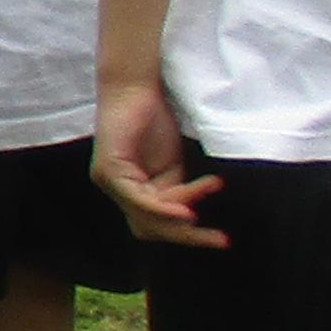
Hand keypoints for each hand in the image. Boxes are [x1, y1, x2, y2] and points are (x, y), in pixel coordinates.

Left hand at [94, 80, 228, 249]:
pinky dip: (162, 209)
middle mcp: (117, 190)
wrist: (136, 89)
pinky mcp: (109, 169)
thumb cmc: (154, 121)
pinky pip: (137, 200)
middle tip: (222, 240)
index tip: (221, 237)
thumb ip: (178, 192)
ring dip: (180, 218)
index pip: (157, 226)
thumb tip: (191, 219)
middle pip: (150, 229)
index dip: (187, 234)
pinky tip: (186, 212)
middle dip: (187, 237)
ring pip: (146, 218)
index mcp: (133, 191)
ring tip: (204, 206)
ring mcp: (109, 181)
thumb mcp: (172, 165)